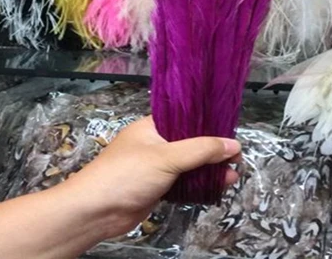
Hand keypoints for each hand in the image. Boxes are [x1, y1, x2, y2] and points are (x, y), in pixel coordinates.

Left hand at [57, 116, 241, 239]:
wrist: (94, 212)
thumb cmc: (125, 175)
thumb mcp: (166, 157)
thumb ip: (201, 150)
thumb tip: (232, 145)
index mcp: (153, 125)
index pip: (187, 117)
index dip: (210, 123)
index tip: (232, 131)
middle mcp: (154, 143)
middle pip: (191, 143)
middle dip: (213, 151)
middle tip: (237, 157)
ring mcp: (155, 167)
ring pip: (188, 165)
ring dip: (209, 170)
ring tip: (233, 175)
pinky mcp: (155, 188)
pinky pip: (182, 183)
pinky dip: (198, 185)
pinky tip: (216, 187)